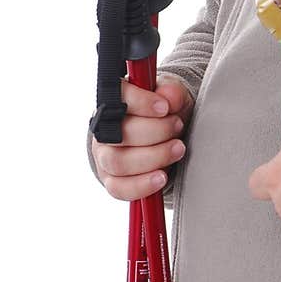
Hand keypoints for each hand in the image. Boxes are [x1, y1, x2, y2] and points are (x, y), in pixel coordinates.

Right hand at [92, 75, 193, 201]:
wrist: (161, 140)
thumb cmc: (162, 115)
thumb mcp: (172, 97)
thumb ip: (172, 92)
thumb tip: (169, 97)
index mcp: (113, 102)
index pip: (116, 97)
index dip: (141, 102)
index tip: (165, 107)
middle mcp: (103, 130)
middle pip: (120, 133)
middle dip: (156, 131)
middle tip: (178, 126)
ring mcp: (104, 157)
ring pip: (119, 162)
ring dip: (154, 157)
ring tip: (178, 149)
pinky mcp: (112, 182)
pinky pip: (120, 188)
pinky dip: (143, 185)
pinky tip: (162, 177)